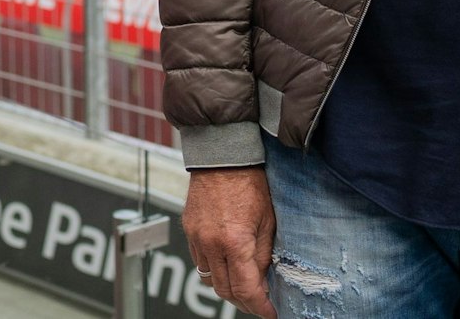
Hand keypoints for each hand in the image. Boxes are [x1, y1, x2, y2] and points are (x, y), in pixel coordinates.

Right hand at [183, 166, 276, 317]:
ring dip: (227, 290)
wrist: (223, 157)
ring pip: (209, 280)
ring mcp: (197, 238)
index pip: (246, 289)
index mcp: (235, 241)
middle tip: (260, 304)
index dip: (259, 306)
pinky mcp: (189, 232)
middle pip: (225, 291)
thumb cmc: (250, 183)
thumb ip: (264, 254)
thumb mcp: (268, 220)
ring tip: (245, 289)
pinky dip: (214, 272)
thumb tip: (264, 280)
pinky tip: (228, 269)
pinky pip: (200, 263)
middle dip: (244, 302)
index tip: (270, 313)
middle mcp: (211, 244)